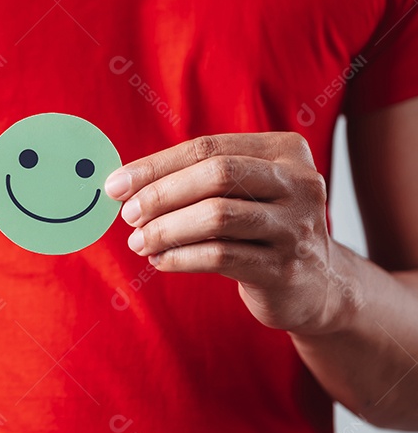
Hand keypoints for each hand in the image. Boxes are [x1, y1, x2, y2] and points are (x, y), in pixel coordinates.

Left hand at [103, 132, 350, 335]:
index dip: (156, 166)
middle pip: (216, 175)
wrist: (317, 284)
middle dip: (161, 194)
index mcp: (285, 152)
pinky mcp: (285, 269)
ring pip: (217, 216)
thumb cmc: (260, 228)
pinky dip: (181, 257)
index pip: (208, 148)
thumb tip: (123, 184)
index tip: (116, 184)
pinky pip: (221, 257)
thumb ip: (195, 178)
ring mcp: (296, 228)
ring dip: (166, 229)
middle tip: (127, 214)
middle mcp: (299, 184)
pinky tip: (160, 260)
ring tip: (138, 241)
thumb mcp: (242, 192)